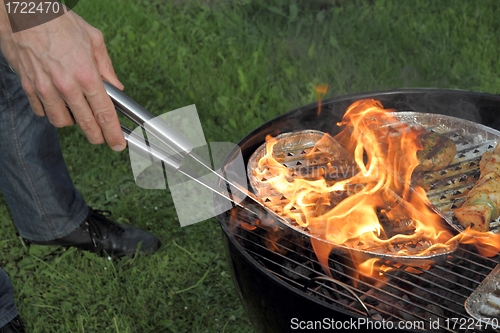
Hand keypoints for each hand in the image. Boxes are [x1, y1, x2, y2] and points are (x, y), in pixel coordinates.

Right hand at [0, 8, 125, 150]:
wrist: (21, 12)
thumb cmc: (57, 21)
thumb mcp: (92, 39)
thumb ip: (106, 67)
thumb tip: (116, 86)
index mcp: (86, 73)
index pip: (104, 112)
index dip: (113, 132)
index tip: (118, 143)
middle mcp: (66, 85)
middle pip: (85, 123)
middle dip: (97, 136)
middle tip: (102, 139)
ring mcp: (44, 88)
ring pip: (61, 121)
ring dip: (72, 122)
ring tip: (78, 115)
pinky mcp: (28, 87)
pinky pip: (41, 111)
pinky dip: (51, 111)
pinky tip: (57, 102)